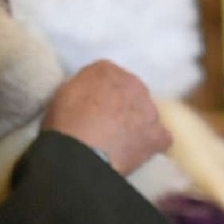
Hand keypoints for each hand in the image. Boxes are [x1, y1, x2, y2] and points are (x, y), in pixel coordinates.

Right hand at [41, 60, 170, 174]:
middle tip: (106, 125)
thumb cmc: (64, 123)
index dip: (101, 94)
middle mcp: (133, 83)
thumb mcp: (63, 95)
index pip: (107, 76)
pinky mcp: (158, 135)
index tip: (92, 108)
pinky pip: (161, 138)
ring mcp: (149, 109)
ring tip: (122, 143)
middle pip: (131, 92)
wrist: (80, 153)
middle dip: (122, 106)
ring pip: (147, 113)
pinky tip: (140, 153)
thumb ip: (80, 88)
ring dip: (138, 124)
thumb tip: (88, 95)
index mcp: (105, 70)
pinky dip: (152, 144)